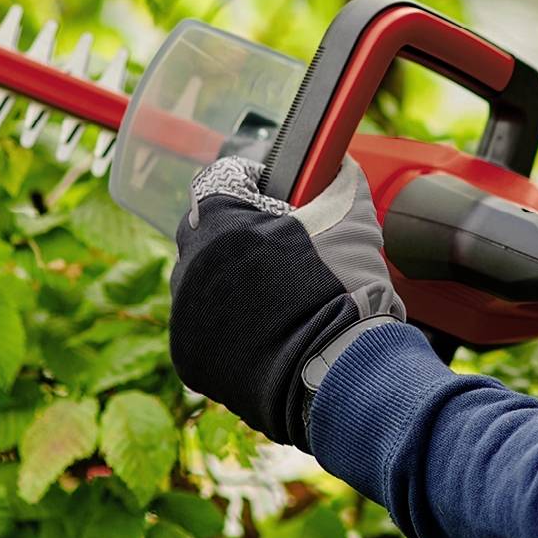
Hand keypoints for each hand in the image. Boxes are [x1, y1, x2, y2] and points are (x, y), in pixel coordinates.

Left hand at [169, 157, 404, 448]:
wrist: (338, 374)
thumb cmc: (343, 291)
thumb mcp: (352, 218)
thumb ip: (338, 179)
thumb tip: (337, 162)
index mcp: (220, 223)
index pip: (221, 181)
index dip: (249, 182)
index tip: (271, 193)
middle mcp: (190, 266)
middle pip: (205, 233)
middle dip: (235, 234)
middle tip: (276, 249)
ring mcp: (185, 314)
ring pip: (201, 282)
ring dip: (228, 281)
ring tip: (273, 296)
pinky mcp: (189, 356)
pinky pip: (201, 327)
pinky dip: (224, 325)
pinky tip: (262, 330)